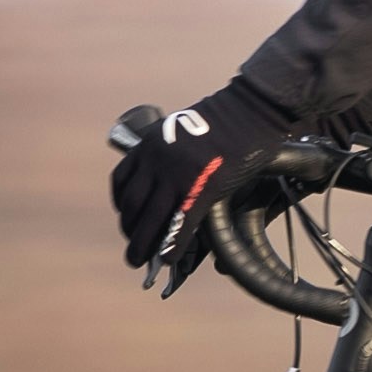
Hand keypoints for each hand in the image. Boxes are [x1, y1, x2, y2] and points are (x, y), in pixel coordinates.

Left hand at [106, 82, 291, 294]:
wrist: (251, 110)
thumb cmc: (226, 120)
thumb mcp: (184, 130)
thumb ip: (173, 155)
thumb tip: (175, 182)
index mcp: (150, 144)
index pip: (121, 181)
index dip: (120, 204)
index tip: (126, 216)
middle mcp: (156, 160)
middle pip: (132, 205)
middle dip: (129, 230)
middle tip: (133, 246)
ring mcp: (176, 175)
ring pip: (149, 220)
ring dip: (141, 245)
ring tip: (139, 261)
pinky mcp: (200, 189)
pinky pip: (179, 225)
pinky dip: (171, 246)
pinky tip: (169, 260)